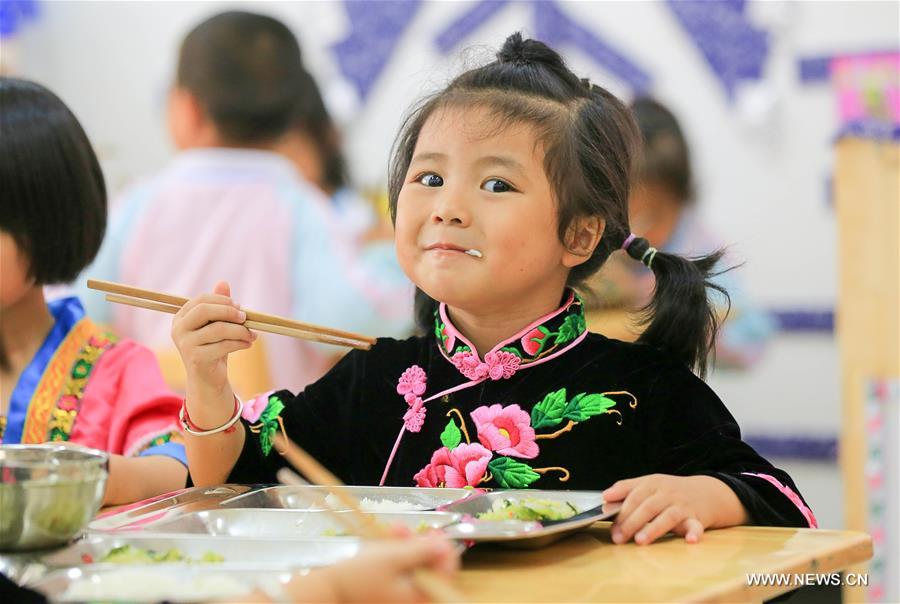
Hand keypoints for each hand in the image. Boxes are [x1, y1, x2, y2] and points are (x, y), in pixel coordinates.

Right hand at [170, 281, 255, 392]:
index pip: (201, 300)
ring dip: (240, 330)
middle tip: (245, 317)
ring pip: (218, 329)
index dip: (222, 300)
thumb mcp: (216, 324)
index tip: (239, 307)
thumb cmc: (213, 347)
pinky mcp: (195, 358)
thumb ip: (219, 304)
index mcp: (181, 317)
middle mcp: (178, 329)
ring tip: (252, 334)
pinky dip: (240, 343)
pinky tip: (248, 344)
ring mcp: (185, 344)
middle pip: (204, 310)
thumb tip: (223, 282)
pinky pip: (223, 345)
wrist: (208, 378)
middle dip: (229, 311)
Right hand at [286, 536, 458, 602]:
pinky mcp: (387, 592)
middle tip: (407, 529)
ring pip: (413, 566)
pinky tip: (386, 540)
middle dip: (419, 544)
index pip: (446, 575)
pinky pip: (399, 571)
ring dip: (406, 545)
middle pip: (429, 568)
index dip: (444, 551)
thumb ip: (423, 551)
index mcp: (420, 598)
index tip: (436, 532)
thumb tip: (445, 545)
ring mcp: (400, 597)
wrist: (327, 590)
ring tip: (393, 529)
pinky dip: (395, 554)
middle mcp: (413, 600)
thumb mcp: (393, 557)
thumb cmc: (359, 576)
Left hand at [603, 474, 745, 545]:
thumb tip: (605, 496)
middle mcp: (667, 493)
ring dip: (653, 528)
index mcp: (652, 483)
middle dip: (630, 523)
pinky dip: (694, 532)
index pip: (633, 496)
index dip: (621, 511)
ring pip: (667, 516)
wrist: (708, 492)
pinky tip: (691, 540)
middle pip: (647, 507)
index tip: (611, 526)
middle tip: (619, 538)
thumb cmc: (671, 491)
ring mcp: (682, 505)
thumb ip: (626, 488)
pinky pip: (696, 526)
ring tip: (640, 540)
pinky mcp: (697, 518)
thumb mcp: (649, 484)